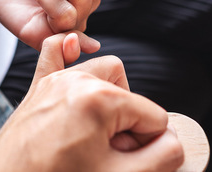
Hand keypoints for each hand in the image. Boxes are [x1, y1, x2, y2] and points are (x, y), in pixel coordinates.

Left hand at [0, 34, 183, 171]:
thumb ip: (161, 157)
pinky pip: (55, 53)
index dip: (151, 142)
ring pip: (101, 70)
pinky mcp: (39, 87)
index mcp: (100, 100)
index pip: (153, 115)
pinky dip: (69, 52)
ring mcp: (55, 81)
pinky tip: (75, 53)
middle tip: (118, 148)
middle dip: (132, 118)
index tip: (134, 160)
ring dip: (111, 95)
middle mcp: (78, 81)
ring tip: (102, 128)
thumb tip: (172, 140)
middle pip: (128, 89)